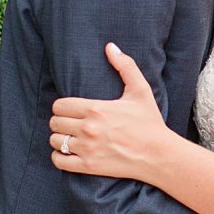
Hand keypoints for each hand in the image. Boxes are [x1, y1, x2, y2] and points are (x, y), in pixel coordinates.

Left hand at [49, 43, 171, 181]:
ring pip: (55, 141)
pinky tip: (69, 152)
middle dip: (60, 121)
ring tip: (70, 137)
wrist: (159, 155)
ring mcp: (87, 149)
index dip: (62, 106)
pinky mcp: (88, 167)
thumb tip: (110, 46)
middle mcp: (88, 129)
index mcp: (96, 109)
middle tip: (70, 123)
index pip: (60, 105)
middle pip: (54, 122)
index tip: (71, 109)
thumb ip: (125, 66)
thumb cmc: (150, 122)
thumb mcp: (140, 91)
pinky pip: (59, 161)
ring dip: (60, 138)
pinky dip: (60, 156)